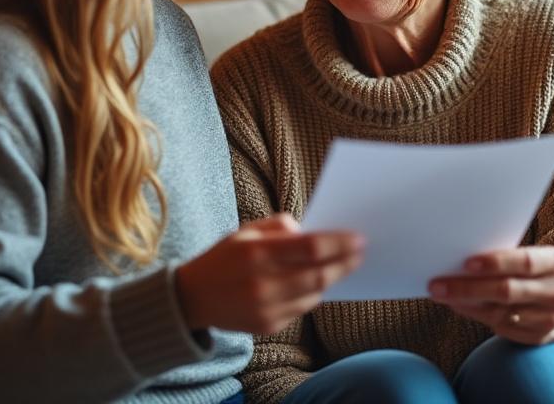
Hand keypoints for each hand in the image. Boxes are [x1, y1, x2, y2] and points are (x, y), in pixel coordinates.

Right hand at [176, 214, 363, 334]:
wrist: (191, 299)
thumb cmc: (224, 258)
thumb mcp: (246, 231)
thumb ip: (280, 226)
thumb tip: (313, 231)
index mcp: (256, 253)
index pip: (311, 248)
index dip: (340, 244)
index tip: (359, 238)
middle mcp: (261, 283)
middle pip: (319, 275)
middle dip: (346, 263)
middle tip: (362, 252)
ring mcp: (265, 309)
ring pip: (315, 294)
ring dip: (331, 279)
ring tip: (341, 265)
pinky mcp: (267, 326)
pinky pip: (302, 309)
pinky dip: (313, 294)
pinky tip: (315, 283)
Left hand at [429, 246, 553, 360]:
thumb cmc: (540, 275)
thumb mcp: (536, 260)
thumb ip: (506, 260)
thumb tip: (460, 261)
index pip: (525, 262)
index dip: (495, 262)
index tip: (465, 263)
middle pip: (508, 290)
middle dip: (468, 288)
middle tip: (437, 284)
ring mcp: (550, 318)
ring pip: (500, 312)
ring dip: (466, 304)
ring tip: (442, 294)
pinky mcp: (539, 338)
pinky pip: (501, 327)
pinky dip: (476, 315)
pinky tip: (459, 306)